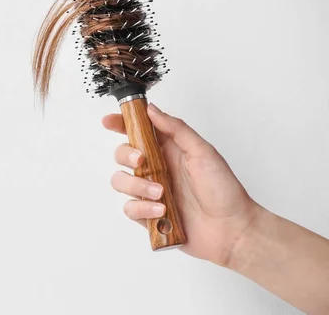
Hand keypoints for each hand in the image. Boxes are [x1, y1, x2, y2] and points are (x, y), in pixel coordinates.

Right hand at [103, 103, 262, 265]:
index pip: (138, 131)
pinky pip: (129, 208)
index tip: (109, 121)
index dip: (120, 124)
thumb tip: (151, 110)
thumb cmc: (223, 189)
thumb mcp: (203, 151)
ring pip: (120, 182)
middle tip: (141, 161)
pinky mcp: (148, 215)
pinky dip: (142, 208)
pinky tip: (161, 210)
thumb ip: (176, 129)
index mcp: (168, 149)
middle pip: (122, 155)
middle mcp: (156, 168)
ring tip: (160, 193)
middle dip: (126, 155)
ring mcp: (150, 192)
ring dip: (136, 186)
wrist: (232, 229)